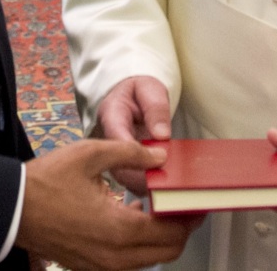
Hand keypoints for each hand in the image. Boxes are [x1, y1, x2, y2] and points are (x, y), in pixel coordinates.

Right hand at [17, 139, 196, 270]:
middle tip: (186, 206)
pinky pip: (129, 262)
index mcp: (118, 228)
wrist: (13, 208)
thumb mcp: (91, 154)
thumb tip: (160, 157)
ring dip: (162, 238)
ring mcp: (102, 266)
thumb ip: (130, 153)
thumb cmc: (48, 180)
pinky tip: (135, 218)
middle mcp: (114, 257)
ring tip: (163, 209)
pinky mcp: (91, 267)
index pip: (169, 230)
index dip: (188, 216)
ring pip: (148, 260)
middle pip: (166, 252)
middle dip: (181, 229)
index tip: (197, 201)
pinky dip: (141, 245)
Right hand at [95, 76, 171, 195]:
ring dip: (146, 186)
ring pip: (124, 179)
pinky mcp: (122, 166)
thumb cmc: (141, 91)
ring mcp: (112, 155)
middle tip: (168, 182)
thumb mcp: (150, 89)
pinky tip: (165, 187)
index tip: (161, 160)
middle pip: (118, 166)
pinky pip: (131, 181)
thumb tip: (162, 134)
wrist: (134, 96)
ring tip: (169, 187)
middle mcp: (107, 139)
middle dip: (143, 178)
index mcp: (110, 114)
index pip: (118, 139)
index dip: (137, 155)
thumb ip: (156, 108)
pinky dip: (147, 187)